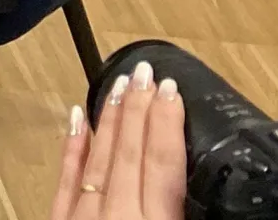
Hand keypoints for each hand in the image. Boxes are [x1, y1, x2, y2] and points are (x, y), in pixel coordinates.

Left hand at [52, 61, 186, 219]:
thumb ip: (193, 214)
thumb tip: (211, 196)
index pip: (162, 162)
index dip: (166, 121)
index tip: (170, 88)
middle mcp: (118, 214)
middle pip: (130, 151)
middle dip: (138, 107)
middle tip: (144, 73)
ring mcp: (84, 217)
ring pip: (98, 156)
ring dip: (109, 117)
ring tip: (118, 84)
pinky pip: (66, 178)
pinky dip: (72, 146)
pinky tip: (75, 117)